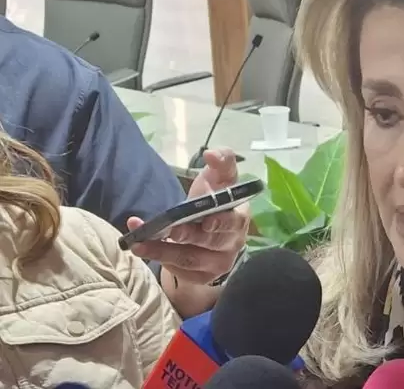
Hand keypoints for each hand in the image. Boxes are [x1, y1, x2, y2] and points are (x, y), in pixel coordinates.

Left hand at [128, 148, 249, 284]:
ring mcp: (219, 263)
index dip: (221, 223)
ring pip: (190, 260)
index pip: (234, 222)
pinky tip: (144, 249)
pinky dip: (161, 260)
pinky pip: (181, 272)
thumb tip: (212, 153)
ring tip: (138, 242)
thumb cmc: (214, 199)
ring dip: (163, 251)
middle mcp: (233, 243)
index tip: (206, 221)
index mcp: (239, 217)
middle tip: (165, 229)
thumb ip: (221, 161)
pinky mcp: (202, 276)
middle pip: (210, 242)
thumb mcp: (218, 178)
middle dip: (186, 236)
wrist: (209, 230)